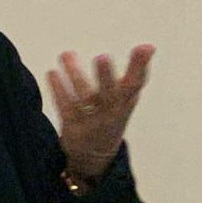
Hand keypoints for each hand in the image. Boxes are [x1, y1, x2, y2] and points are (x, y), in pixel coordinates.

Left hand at [46, 45, 154, 179]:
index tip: (145, 47)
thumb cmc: (113, 115)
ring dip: (74, 76)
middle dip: (106, 77)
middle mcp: (111, 114)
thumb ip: (136, 71)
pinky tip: (52, 72)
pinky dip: (58, 90)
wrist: (97, 157)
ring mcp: (91, 123)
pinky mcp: (72, 129)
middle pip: (110, 95)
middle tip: (102, 56)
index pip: (135, 85)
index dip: (140, 66)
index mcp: (126, 104)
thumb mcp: (127, 98)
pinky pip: (65, 108)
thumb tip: (149, 45)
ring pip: (83, 99)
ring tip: (66, 54)